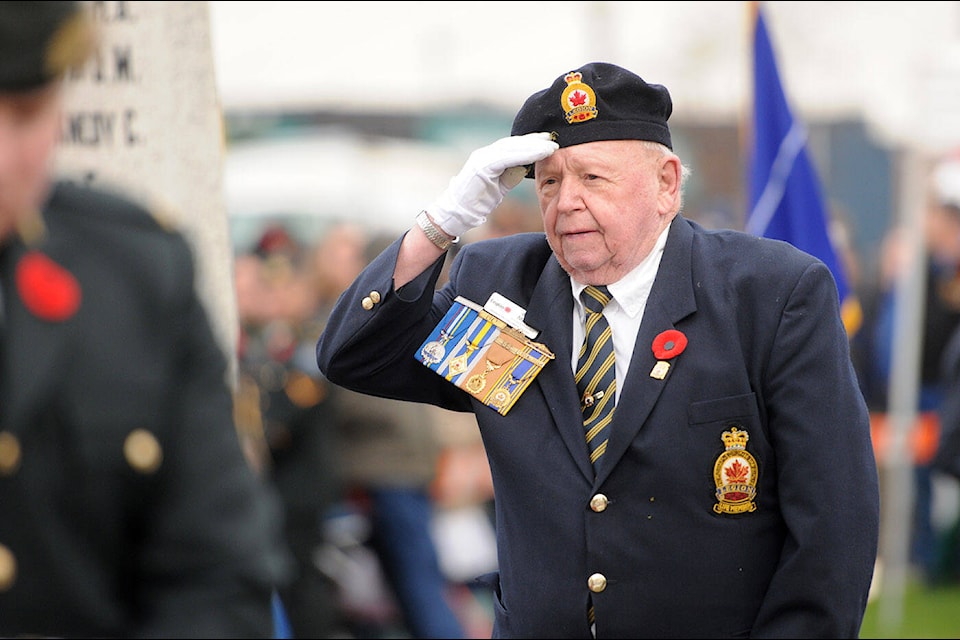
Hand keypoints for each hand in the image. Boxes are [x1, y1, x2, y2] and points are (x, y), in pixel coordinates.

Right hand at [426, 132, 557, 237]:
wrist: (455, 214)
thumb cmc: (476, 202)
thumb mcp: (498, 186)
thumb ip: (510, 174)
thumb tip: (525, 167)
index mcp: (488, 157)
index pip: (512, 146)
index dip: (531, 142)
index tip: (548, 141)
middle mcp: (484, 154)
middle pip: (513, 143)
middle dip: (534, 140)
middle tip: (553, 139)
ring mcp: (481, 159)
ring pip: (511, 148)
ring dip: (532, 147)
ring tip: (550, 147)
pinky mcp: (481, 168)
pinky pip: (505, 158)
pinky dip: (522, 155)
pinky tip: (537, 154)